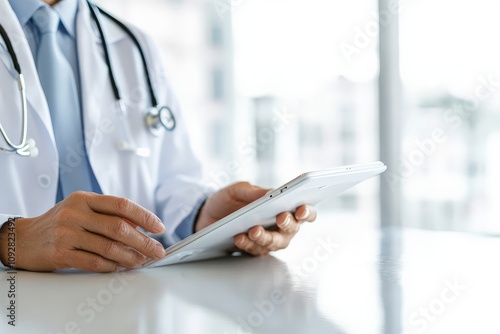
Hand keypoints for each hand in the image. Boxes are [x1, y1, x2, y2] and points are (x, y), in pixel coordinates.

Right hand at [0, 192, 166, 271]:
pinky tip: (121, 267)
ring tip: (142, 260)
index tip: (159, 227)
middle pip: (119, 227)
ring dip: (131, 256)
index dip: (144, 216)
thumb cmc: (60, 223)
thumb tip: (141, 228)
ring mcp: (67, 233)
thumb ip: (108, 214)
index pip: (122, 204)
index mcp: (85, 198)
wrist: (23, 238)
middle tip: (157, 250)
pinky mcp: (60, 253)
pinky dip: (112, 266)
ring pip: (109, 247)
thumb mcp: (82, 209)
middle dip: (143, 241)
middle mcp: (76, 213)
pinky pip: (94, 262)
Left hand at [195, 182, 316, 255]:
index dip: (307, 211)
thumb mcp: (237, 190)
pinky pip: (256, 251)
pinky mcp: (254, 250)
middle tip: (280, 217)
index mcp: (283, 207)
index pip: (304, 211)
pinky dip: (248, 244)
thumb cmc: (227, 201)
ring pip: (275, 243)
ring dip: (266, 237)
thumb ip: (253, 190)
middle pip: (292, 230)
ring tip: (254, 229)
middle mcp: (280, 226)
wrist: (205, 217)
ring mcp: (268, 240)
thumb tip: (271, 192)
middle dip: (288, 224)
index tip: (301, 209)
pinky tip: (239, 237)